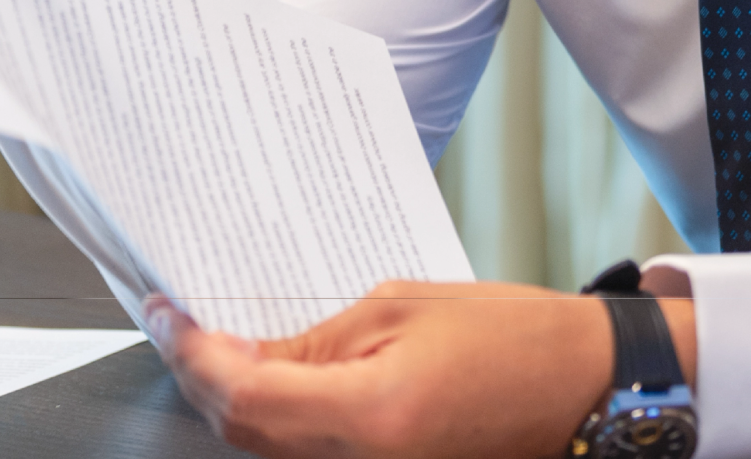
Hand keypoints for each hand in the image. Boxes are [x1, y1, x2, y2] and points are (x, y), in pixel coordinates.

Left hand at [150, 280, 692, 458]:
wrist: (583, 386)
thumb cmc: (512, 335)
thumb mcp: (405, 307)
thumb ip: (317, 337)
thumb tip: (246, 352)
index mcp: (370, 412)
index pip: (244, 392)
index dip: (193, 354)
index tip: (167, 315)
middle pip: (245, 432)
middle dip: (206, 379)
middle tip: (185, 326)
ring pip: (269, 451)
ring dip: (238, 403)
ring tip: (227, 347)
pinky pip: (310, 456)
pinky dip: (280, 422)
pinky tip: (276, 381)